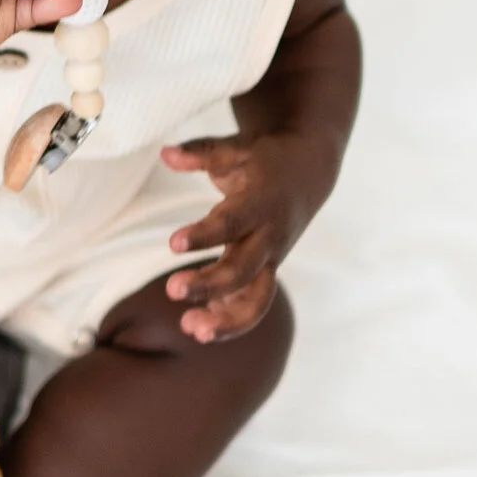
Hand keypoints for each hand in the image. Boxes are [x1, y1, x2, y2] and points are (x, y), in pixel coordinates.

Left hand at [161, 129, 337, 341]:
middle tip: (171, 289)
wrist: (310, 171)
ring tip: (190, 329)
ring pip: (257, 299)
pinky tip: (196, 327)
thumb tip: (165, 152)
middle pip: (244, 270)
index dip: (203, 234)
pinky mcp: (267, 271)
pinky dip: (228, 318)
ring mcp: (271, 259)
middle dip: (210, 284)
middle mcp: (269, 237)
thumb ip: (201, 152)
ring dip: (227, 319)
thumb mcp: (235, 148)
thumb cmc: (264, 159)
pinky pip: (252, 303)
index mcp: (260, 204)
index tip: (172, 243)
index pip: (230, 223)